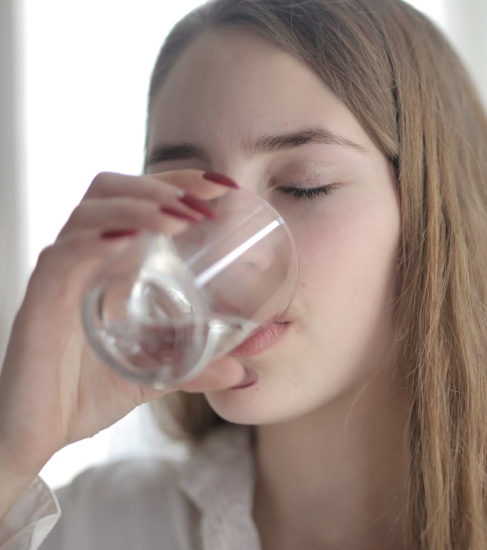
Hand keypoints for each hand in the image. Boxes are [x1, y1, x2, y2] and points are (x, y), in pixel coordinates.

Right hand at [0, 170, 245, 482]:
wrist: (33, 436)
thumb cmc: (84, 396)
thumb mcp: (154, 377)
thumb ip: (196, 370)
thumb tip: (244, 373)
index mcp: (109, 265)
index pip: (139, 201)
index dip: (178, 183)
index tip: (224, 186)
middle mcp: (84, 259)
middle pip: (113, 190)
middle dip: (163, 184)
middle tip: (207, 197)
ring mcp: (61, 276)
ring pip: (91, 212)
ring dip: (140, 206)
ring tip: (182, 217)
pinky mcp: (41, 301)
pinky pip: (64, 255)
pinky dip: (96, 239)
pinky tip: (129, 240)